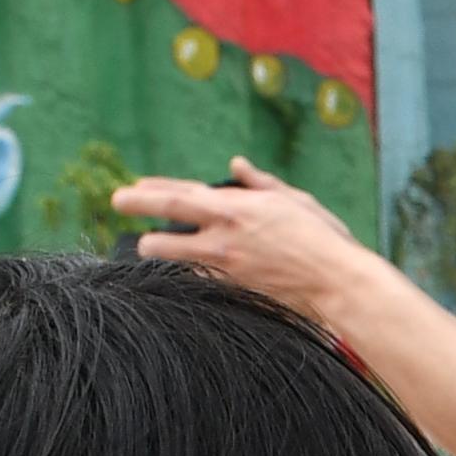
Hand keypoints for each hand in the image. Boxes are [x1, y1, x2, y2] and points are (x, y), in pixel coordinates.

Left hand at [117, 160, 394, 328]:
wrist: (338, 284)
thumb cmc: (323, 237)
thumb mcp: (293, 199)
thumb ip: (259, 183)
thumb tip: (236, 166)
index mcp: (235, 208)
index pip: (178, 194)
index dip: (150, 191)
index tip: (130, 190)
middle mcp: (223, 237)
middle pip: (166, 222)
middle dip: (137, 211)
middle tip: (117, 205)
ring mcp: (225, 267)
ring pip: (174, 255)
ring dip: (156, 247)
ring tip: (145, 243)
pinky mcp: (232, 289)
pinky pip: (198, 277)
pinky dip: (187, 270)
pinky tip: (181, 267)